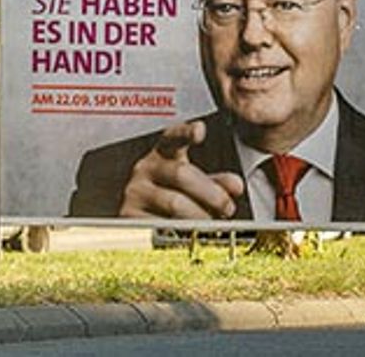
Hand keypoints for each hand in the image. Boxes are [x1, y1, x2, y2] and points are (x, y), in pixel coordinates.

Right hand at [118, 120, 244, 219]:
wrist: (142, 223)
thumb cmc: (171, 201)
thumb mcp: (196, 187)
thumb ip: (217, 183)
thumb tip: (234, 185)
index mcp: (162, 155)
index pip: (172, 137)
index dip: (185, 132)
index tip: (199, 130)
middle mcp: (145, 169)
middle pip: (181, 173)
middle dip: (211, 193)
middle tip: (227, 207)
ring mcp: (135, 192)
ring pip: (174, 202)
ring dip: (200, 216)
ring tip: (211, 224)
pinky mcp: (129, 216)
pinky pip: (162, 224)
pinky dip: (181, 231)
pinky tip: (189, 233)